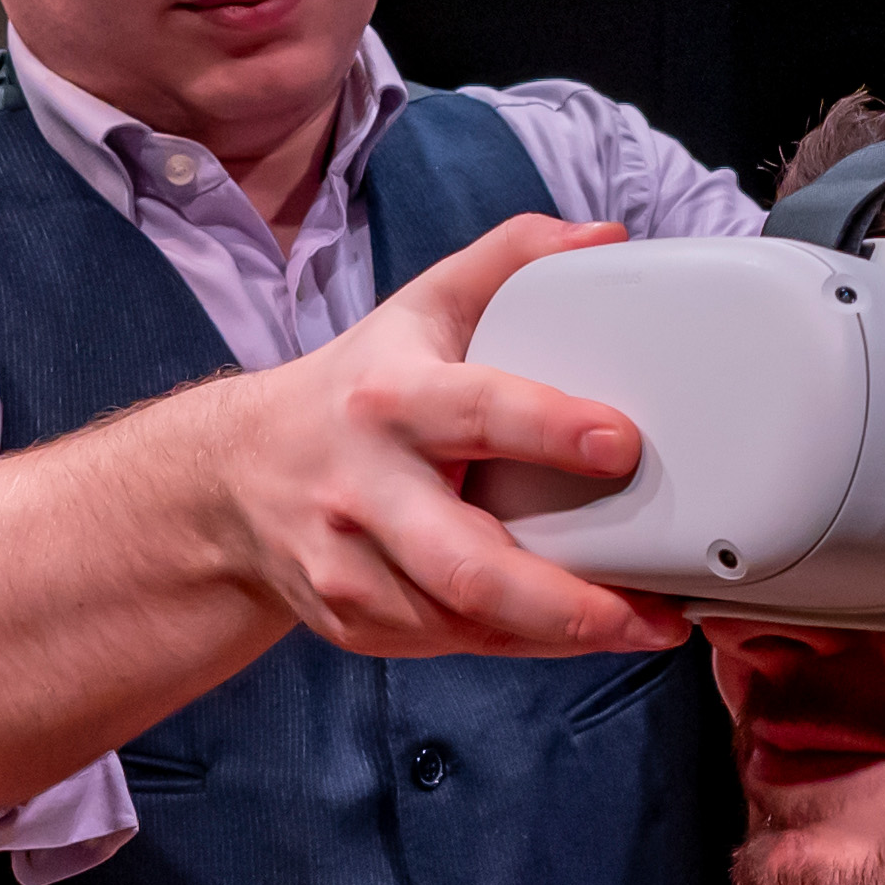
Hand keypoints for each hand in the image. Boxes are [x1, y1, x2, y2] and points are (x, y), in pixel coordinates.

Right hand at [203, 212, 692, 661]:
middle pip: (466, 566)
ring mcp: (352, 570)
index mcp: (389, 401)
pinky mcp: (356, 625)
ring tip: (644, 624)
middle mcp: (364, 491)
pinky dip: (521, 644)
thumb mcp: (423, 307)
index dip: (550, 429)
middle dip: (563, 602)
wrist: (236, 477)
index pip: (476, 412)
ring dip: (560, 634)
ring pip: (465, 623)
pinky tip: (578, 630)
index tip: (623, 443)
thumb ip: (513, 260)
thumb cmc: (356, 388)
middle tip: (648, 611)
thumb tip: (606, 237)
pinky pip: (452, 646)